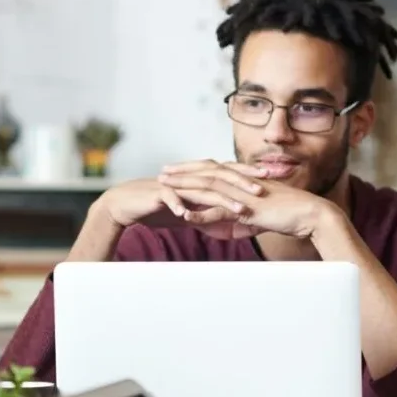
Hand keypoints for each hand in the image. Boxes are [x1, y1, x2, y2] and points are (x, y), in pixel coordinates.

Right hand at [99, 171, 264, 233]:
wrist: (125, 205)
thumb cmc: (154, 208)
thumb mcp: (185, 213)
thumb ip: (204, 215)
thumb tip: (224, 223)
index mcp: (197, 179)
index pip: (228, 173)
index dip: (248, 174)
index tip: (271, 179)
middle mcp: (189, 178)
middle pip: (220, 176)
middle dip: (243, 182)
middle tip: (263, 190)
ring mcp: (174, 185)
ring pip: (201, 188)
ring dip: (222, 199)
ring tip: (239, 209)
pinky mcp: (158, 194)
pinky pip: (171, 198)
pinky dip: (180, 206)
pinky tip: (189, 216)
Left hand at [158, 160, 331, 239]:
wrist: (310, 214)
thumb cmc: (287, 215)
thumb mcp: (256, 218)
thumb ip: (238, 221)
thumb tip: (225, 229)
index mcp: (242, 181)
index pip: (212, 170)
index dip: (192, 169)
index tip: (174, 169)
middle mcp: (240, 183)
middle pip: (205, 173)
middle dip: (181, 173)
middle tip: (161, 173)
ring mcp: (243, 194)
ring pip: (208, 189)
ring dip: (185, 189)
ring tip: (165, 189)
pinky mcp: (249, 209)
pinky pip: (221, 211)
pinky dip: (202, 214)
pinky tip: (186, 217)